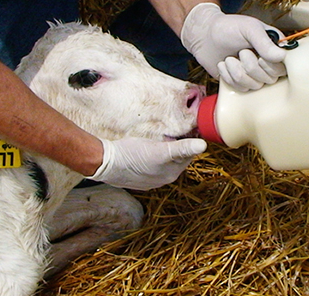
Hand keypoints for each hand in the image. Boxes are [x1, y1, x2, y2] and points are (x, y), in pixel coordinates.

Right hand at [87, 137, 206, 190]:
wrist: (105, 163)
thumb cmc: (131, 155)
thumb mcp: (160, 150)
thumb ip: (182, 148)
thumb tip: (203, 145)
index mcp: (171, 174)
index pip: (187, 155)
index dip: (187, 141)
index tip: (185, 129)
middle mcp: (162, 179)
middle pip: (176, 159)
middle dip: (175, 146)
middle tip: (170, 132)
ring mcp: (149, 180)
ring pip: (163, 162)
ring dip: (162, 151)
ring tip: (156, 139)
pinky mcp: (137, 177)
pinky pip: (150, 165)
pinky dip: (150, 157)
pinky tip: (143, 150)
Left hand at [180, 3, 286, 90]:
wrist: (204, 36)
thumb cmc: (228, 28)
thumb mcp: (249, 28)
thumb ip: (264, 43)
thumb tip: (282, 57)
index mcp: (274, 47)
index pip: (284, 67)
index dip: (270, 65)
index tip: (258, 56)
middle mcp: (267, 62)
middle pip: (270, 79)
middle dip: (251, 66)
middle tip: (241, 52)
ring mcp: (253, 74)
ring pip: (254, 85)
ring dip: (237, 71)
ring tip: (229, 58)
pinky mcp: (239, 82)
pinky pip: (240, 88)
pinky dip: (229, 76)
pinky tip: (224, 64)